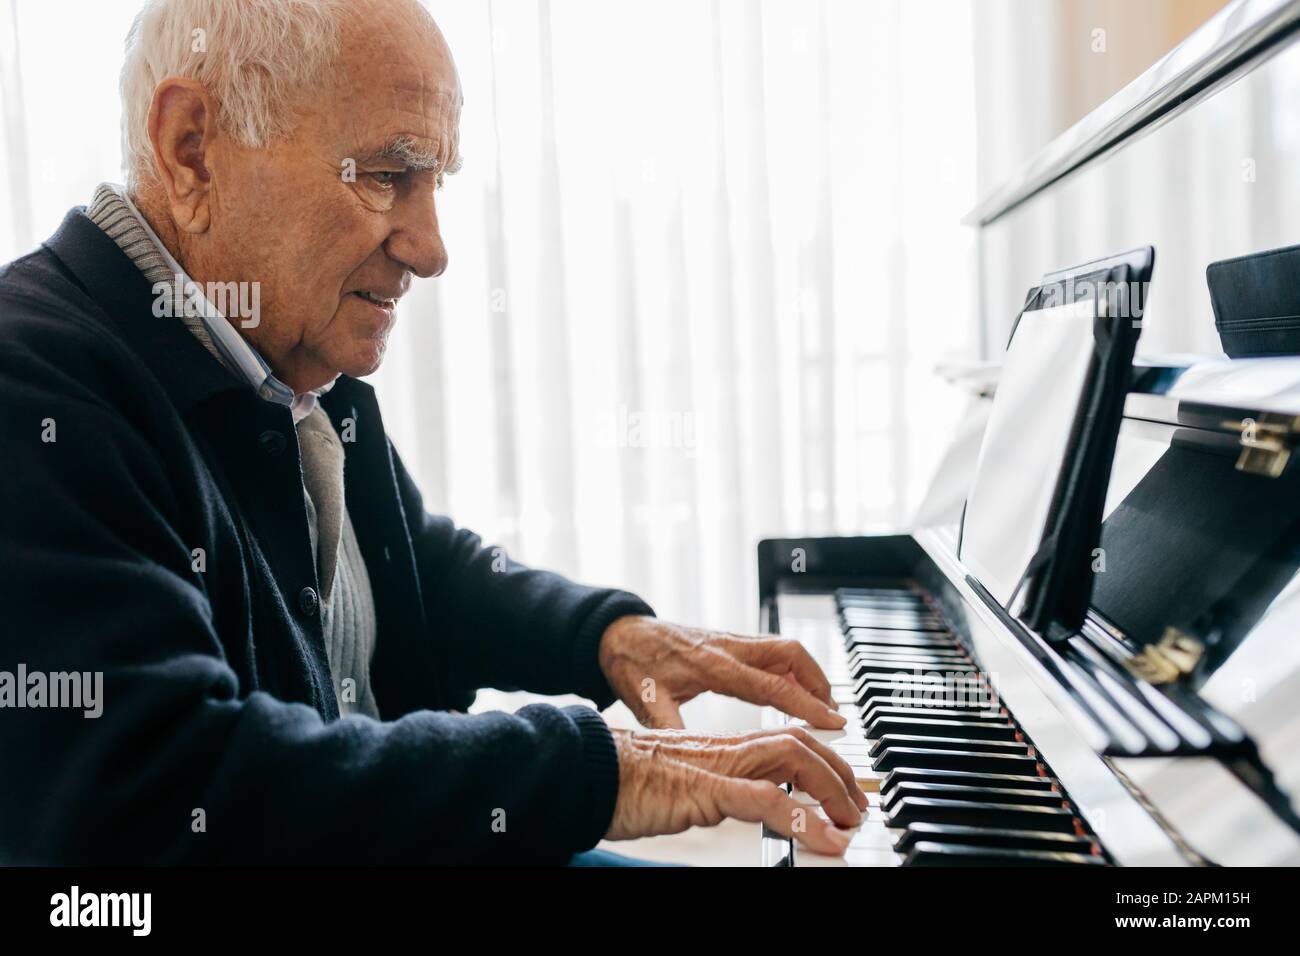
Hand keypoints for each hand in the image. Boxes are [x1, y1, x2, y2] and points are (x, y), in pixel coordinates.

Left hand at [598, 616, 845, 729]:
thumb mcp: (647, 702)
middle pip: (790, 655)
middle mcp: (728, 647)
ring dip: (809, 673)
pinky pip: (771, 648)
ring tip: (823, 704)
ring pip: (785, 648)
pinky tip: (795, 688)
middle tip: (835, 714)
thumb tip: (689, 759)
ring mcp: (731, 640)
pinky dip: (792, 667)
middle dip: (819, 682)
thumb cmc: (632, 665)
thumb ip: (670, 727)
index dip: (806, 704)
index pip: (772, 685)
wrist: (619, 632)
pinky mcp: (729, 639)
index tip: (833, 721)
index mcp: (713, 666)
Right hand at [606, 726, 866, 854]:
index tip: (841, 792)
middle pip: (798, 742)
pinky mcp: (703, 789)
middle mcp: (724, 750)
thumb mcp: (676, 786)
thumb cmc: (619, 780)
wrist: (582, 769)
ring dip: (830, 789)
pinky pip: (763, 798)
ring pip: (790, 759)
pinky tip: (823, 838)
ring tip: (849, 823)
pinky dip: (802, 817)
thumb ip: (706, 790)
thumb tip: (730, 803)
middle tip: (857, 809)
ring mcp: (715, 766)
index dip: (820, 760)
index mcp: (719, 749)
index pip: (783, 740)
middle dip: (838, 773)